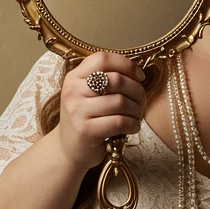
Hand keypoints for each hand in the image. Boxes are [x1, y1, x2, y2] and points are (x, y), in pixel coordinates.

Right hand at [54, 51, 146, 171]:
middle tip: (141, 101)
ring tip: (137, 116)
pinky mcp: (85, 130)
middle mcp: (73, 91)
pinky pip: (119, 122)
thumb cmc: (85, 120)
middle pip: (116, 80)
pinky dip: (133, 124)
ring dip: (136, 110)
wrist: (68, 150)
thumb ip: (105, 80)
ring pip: (120, 102)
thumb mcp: (87, 95)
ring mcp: (77, 111)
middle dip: (137, 90)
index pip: (103, 59)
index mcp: (74, 76)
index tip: (140, 77)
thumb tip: (137, 72)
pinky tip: (133, 127)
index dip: (127, 65)